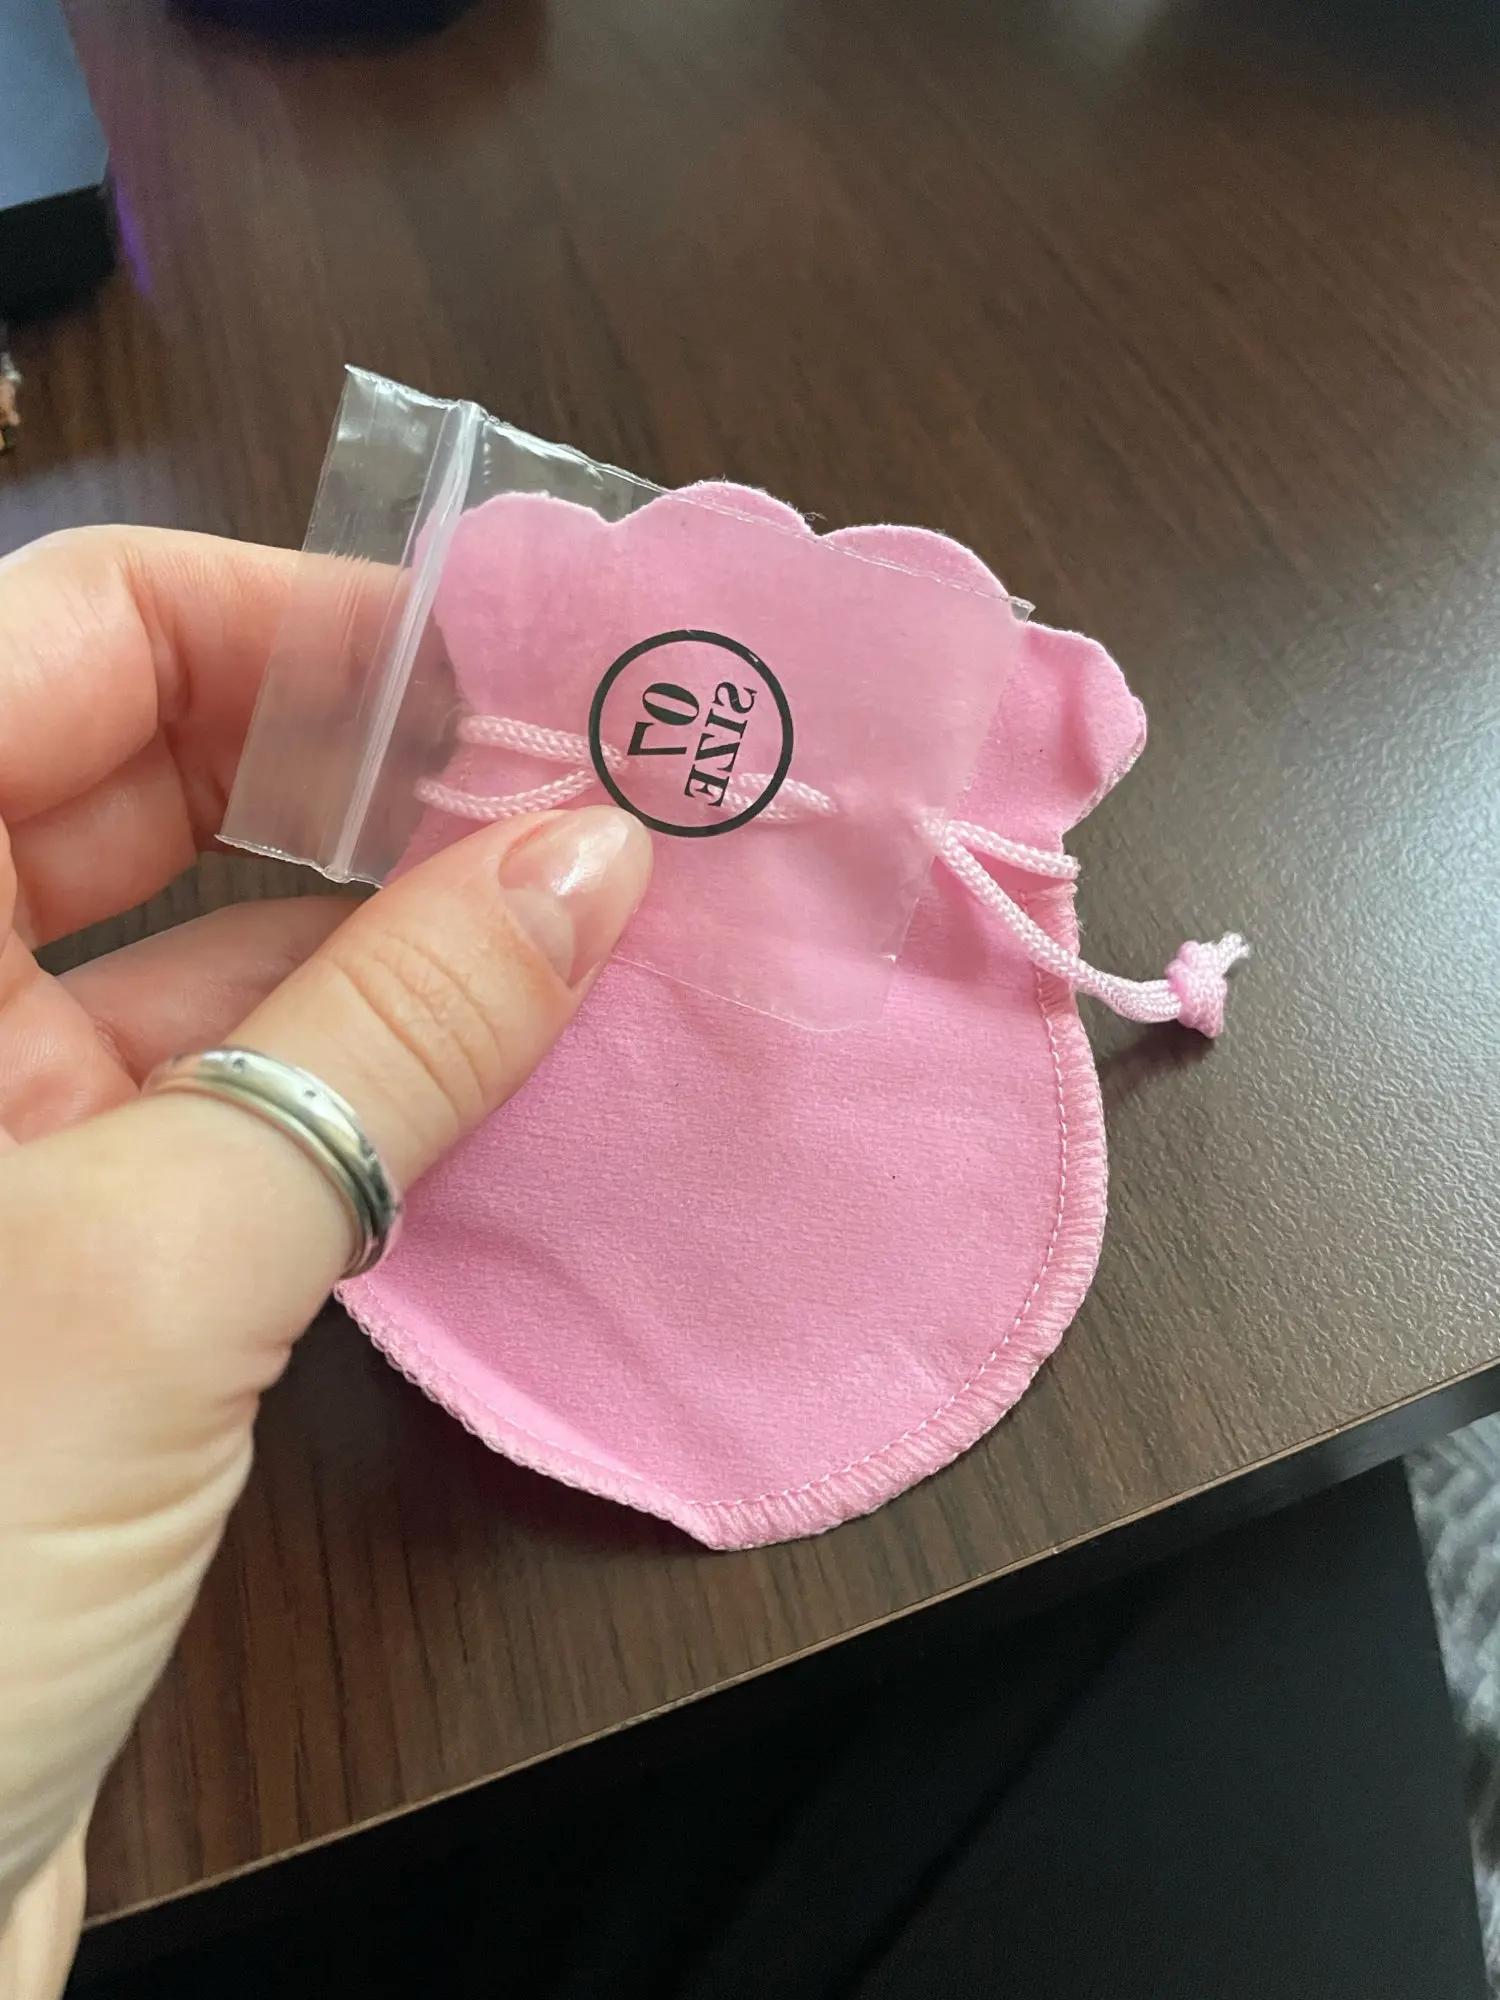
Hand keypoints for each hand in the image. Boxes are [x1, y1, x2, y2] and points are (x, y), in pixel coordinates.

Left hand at [0, 528, 650, 1994]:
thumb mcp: (153, 1269)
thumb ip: (392, 1041)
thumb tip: (594, 857)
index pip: (62, 639)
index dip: (277, 623)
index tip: (489, 665)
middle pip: (137, 771)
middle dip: (358, 758)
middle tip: (578, 769)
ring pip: (207, 945)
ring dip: (395, 920)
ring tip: (594, 892)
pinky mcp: (74, 1254)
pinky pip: (243, 1094)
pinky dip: (377, 1063)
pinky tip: (519, 1044)